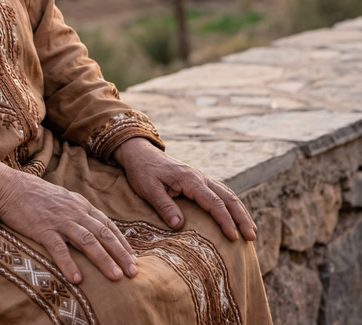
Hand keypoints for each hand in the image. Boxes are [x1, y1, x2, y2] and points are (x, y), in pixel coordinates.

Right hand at [0, 161, 137, 283]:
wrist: (11, 188)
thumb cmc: (36, 195)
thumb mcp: (63, 198)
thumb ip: (79, 211)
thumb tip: (95, 226)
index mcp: (80, 204)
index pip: (107, 224)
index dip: (121, 242)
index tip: (133, 258)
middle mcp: (74, 211)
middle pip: (103, 234)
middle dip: (120, 254)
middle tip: (133, 272)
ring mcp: (59, 220)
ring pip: (87, 241)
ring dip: (103, 260)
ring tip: (116, 277)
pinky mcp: (43, 228)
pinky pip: (58, 248)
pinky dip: (69, 263)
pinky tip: (77, 278)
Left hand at [111, 138, 257, 241]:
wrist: (139, 153)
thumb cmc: (142, 171)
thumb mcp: (148, 189)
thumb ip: (164, 206)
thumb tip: (180, 225)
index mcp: (189, 179)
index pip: (213, 202)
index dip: (225, 220)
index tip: (234, 237)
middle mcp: (199, 177)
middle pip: (227, 197)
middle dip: (241, 217)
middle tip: (251, 237)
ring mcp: (200, 177)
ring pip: (227, 193)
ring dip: (240, 211)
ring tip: (251, 230)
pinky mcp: (198, 180)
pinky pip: (220, 191)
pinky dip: (232, 204)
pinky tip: (236, 215)